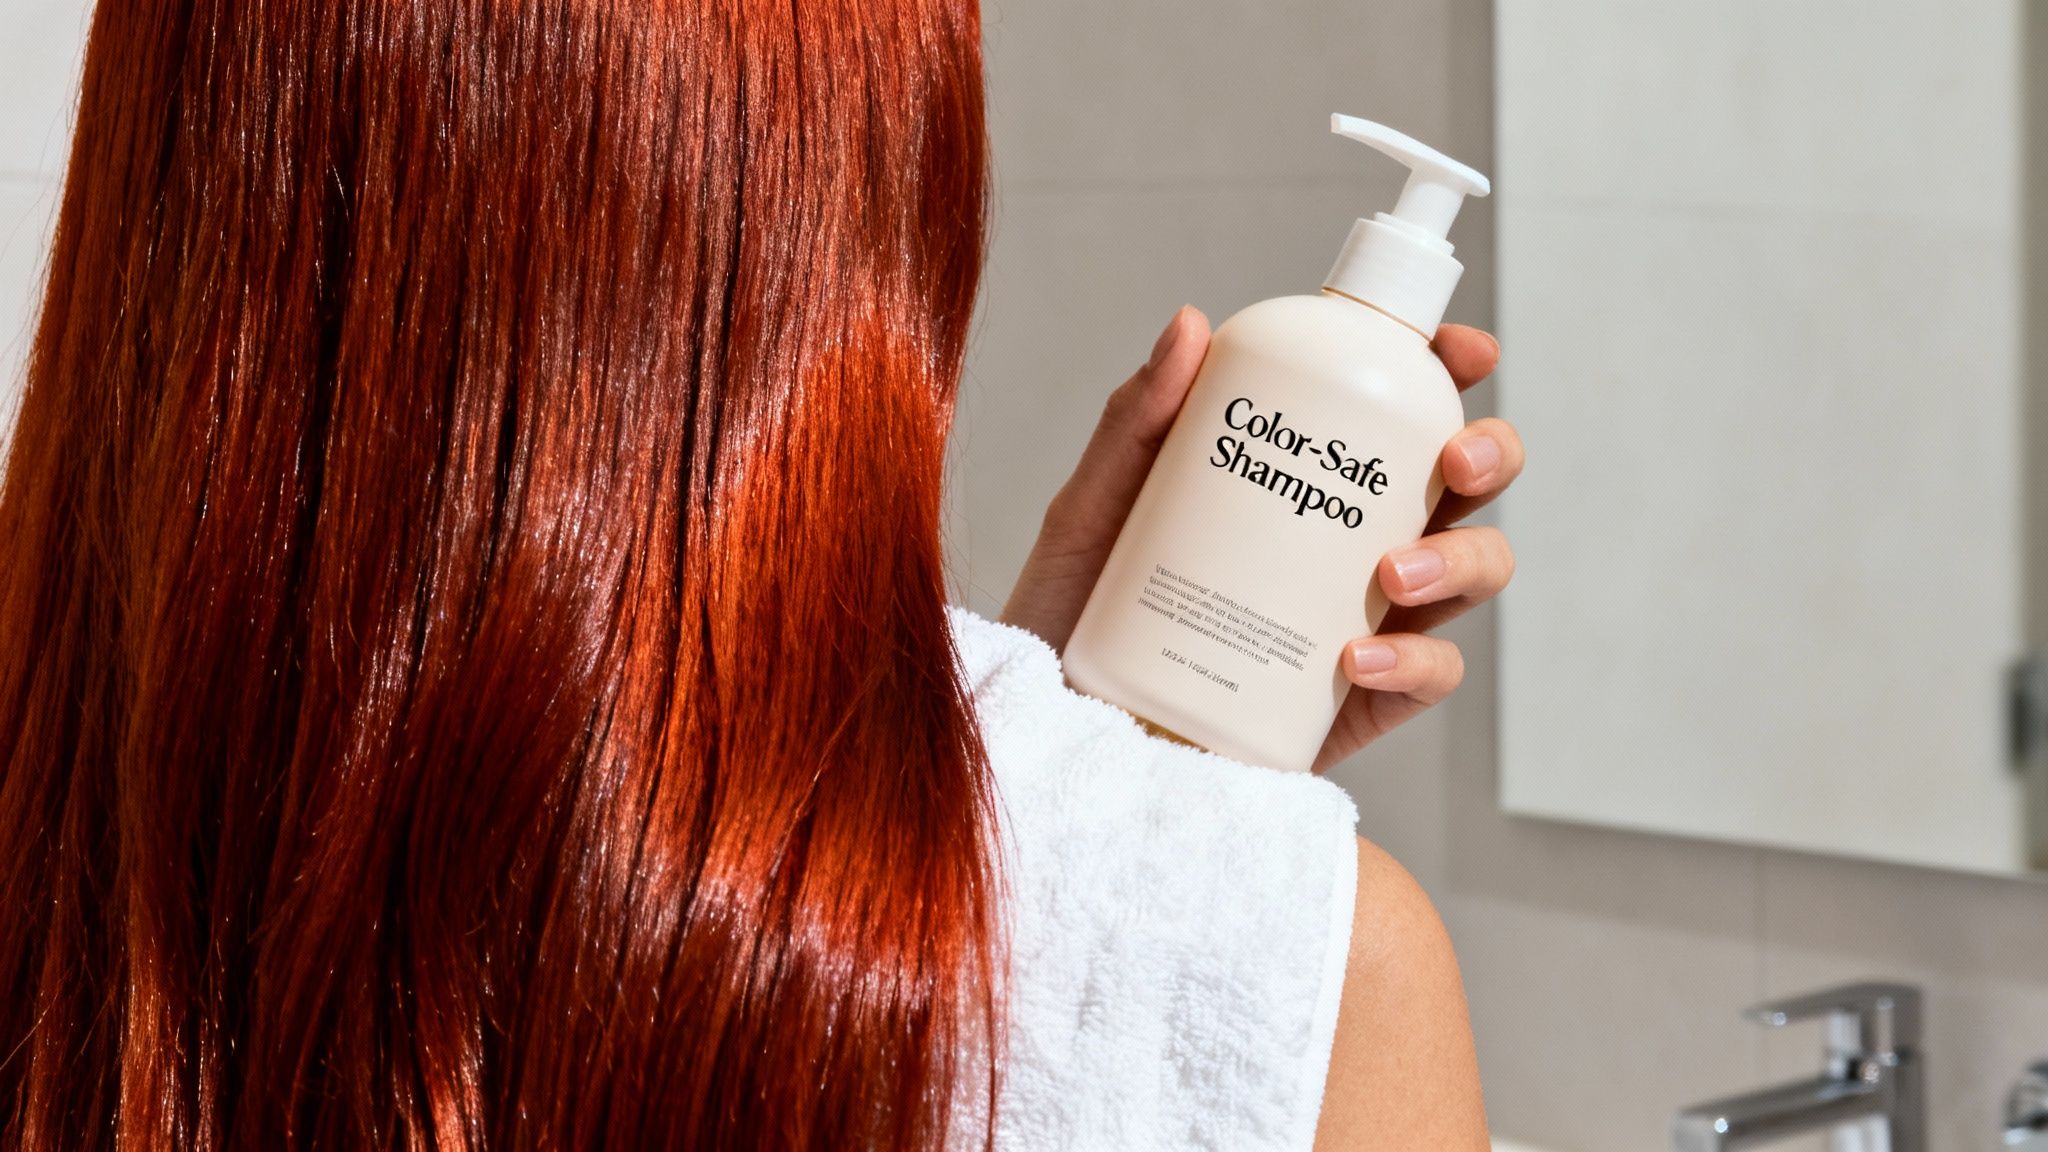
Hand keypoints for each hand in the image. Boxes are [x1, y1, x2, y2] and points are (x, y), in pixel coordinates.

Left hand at [999, 305, 1521, 772]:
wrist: (1064, 718)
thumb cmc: (1084, 605)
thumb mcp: (1097, 503)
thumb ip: (1137, 419)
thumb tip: (1190, 325)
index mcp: (1307, 472)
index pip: (1396, 404)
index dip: (1448, 368)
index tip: (1463, 350)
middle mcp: (1353, 537)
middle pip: (1464, 482)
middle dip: (1489, 454)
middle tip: (1452, 459)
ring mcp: (1369, 616)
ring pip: (1472, 570)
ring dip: (1461, 560)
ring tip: (1392, 573)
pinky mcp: (1361, 700)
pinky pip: (1428, 674)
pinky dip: (1411, 661)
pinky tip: (1356, 659)